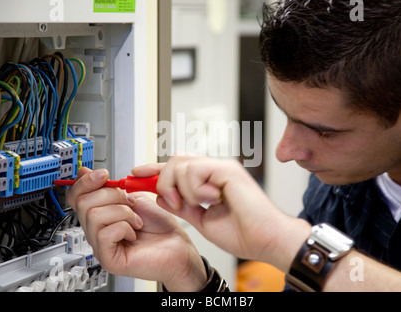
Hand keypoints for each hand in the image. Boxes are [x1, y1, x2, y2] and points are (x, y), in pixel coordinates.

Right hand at [66, 167, 207, 290]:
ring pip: (94, 215)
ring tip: (136, 221)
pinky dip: (125, 228)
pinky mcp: (108, 259)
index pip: (76, 196)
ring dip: (123, 212)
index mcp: (101, 214)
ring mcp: (100, 246)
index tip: (103, 174)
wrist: (178, 245)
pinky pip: (104, 234)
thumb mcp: (136, 196)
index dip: (85, 181)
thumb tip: (87, 172)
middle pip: (83, 202)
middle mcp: (97, 230)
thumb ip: (113, 186)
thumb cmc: (161, 226)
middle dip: (111, 195)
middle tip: (130, 203)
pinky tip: (134, 234)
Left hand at [132, 156, 310, 271]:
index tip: (135, 174)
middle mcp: (214, 170)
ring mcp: (221, 167)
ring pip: (180, 164)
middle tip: (175, 203)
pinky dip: (195, 189)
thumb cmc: (242, 233)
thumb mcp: (202, 220)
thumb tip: (161, 197)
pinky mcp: (227, 169)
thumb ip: (183, 207)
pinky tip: (211, 200)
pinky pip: (194, 170)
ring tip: (200, 204)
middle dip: (164, 181)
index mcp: (209, 181)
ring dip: (182, 189)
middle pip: (174, 160)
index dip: (154, 170)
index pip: (176, 167)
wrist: (265, 240)